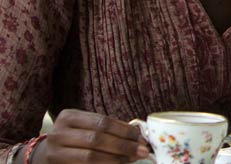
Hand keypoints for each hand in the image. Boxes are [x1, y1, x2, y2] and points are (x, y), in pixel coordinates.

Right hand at [31, 109, 149, 162]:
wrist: (43, 156)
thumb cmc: (73, 139)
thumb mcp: (86, 128)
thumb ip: (109, 130)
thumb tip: (139, 137)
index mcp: (68, 116)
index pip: (102, 122)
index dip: (124, 130)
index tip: (142, 137)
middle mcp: (59, 133)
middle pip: (97, 139)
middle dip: (124, 145)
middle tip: (143, 150)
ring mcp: (55, 152)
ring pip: (91, 156)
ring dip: (117, 158)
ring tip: (133, 158)